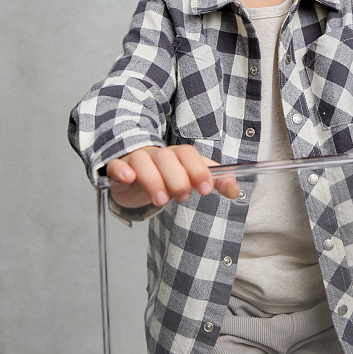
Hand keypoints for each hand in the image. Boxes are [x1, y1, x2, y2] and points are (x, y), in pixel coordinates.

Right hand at [105, 145, 239, 208]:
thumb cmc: (165, 176)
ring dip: (153, 179)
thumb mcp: (190, 177)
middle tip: (183, 197)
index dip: (198, 169)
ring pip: (143, 160)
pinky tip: (129, 178)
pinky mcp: (118, 169)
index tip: (206, 189)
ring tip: (161, 200)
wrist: (133, 177)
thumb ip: (214, 180)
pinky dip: (122, 170)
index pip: (188, 154)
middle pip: (166, 158)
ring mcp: (135, 160)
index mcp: (176, 155)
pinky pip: (116, 165)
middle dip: (177, 178)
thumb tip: (236, 191)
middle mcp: (156, 154)